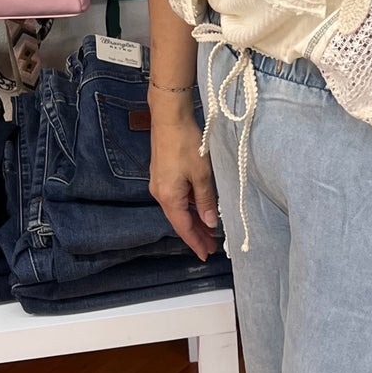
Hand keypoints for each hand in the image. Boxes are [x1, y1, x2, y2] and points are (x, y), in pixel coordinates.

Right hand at [149, 99, 220, 259]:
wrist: (169, 117)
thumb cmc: (186, 144)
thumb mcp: (202, 175)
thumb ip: (206, 201)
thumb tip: (210, 223)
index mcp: (168, 197)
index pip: (183, 227)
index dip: (195, 242)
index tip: (205, 254)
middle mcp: (160, 193)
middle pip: (179, 220)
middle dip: (196, 234)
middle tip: (212, 247)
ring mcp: (159, 183)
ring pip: (178, 209)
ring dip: (193, 220)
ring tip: (209, 231)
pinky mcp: (162, 174)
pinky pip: (176, 198)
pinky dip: (188, 207)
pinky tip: (199, 208)